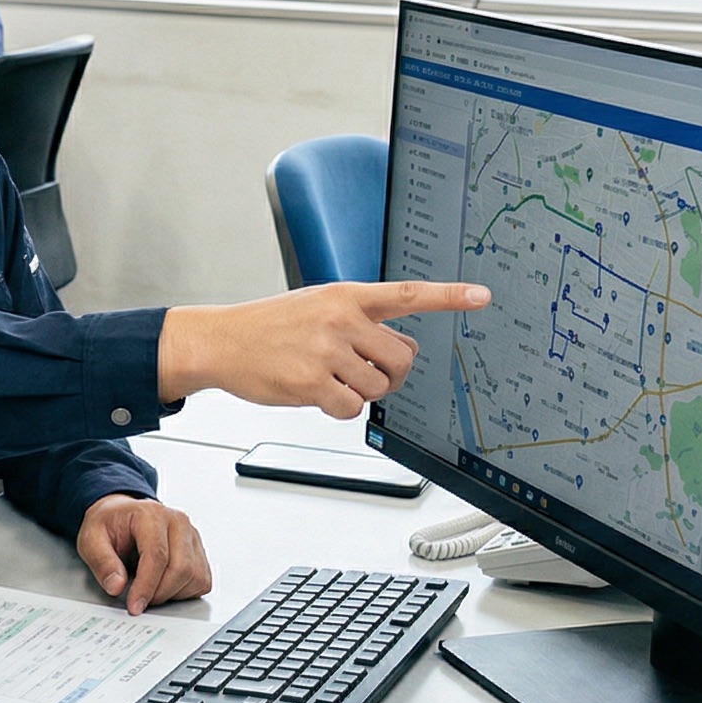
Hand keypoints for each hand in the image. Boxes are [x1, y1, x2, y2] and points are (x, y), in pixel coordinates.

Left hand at [77, 494, 211, 615]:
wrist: (122, 515)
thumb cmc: (109, 524)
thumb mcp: (91, 540)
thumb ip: (102, 562)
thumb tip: (116, 586)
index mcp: (151, 514)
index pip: (157, 556)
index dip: (146, 586)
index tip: (134, 605)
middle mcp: (177, 522)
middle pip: (181, 569)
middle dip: (159, 593)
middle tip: (139, 601)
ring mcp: (192, 536)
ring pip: (195, 577)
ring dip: (172, 594)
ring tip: (149, 590)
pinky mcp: (199, 551)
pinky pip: (202, 581)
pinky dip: (185, 592)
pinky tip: (164, 587)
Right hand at [157, 280, 488, 417]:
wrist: (220, 341)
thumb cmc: (268, 327)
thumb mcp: (316, 307)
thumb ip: (361, 321)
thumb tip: (403, 348)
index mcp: (345, 295)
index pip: (407, 294)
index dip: (448, 297)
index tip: (481, 296)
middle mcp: (341, 318)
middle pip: (402, 358)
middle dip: (390, 374)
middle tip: (365, 373)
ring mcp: (327, 350)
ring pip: (378, 388)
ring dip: (359, 392)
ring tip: (328, 378)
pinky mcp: (312, 382)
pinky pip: (351, 408)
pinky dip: (338, 408)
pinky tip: (316, 392)